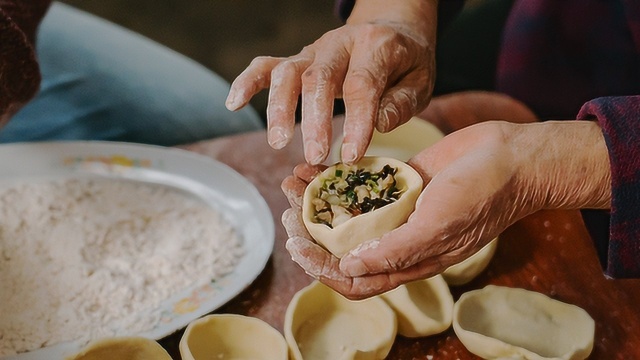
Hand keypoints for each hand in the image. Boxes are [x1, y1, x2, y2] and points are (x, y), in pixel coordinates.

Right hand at [227, 0, 437, 164]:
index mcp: (377, 47)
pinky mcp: (299, 58)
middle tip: (313, 156)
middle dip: (313, 119)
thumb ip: (400, 103)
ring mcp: (315, 50)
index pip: (362, 85)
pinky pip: (267, 65)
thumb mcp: (420, 82)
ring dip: (280, 108)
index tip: (350, 157)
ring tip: (278, 143)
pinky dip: (248, 81)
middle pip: (319, 77)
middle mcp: (340, 44)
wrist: (392, 29)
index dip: (355, 122)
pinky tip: (233, 103)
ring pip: (289, 72)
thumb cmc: (406, 63)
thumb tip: (377, 125)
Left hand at [282, 120, 610, 299]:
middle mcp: (398, 239)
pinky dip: (334, 178)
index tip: (297, 245)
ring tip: (290, 183)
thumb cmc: (484, 194)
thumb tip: (349, 267)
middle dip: (310, 233)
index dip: (322, 269)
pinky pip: (359, 185)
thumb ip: (397, 251)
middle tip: (288, 212)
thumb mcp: (440, 226)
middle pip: (342, 247)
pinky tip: (312, 166)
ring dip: (315, 203)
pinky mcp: (398, 182)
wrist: (512, 156)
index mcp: (408, 260)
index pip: (354, 279)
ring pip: (345, 214)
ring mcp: (396, 210)